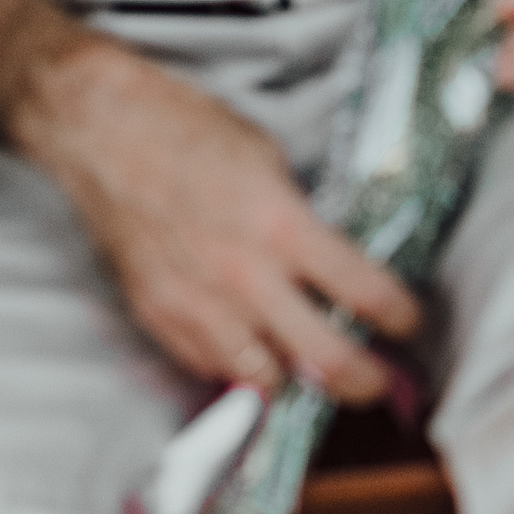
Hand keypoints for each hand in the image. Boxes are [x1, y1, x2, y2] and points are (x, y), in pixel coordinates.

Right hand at [25, 39, 422, 401]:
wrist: (104, 134)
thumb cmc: (190, 132)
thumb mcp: (268, 163)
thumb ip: (299, 220)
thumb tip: (331, 260)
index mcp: (282, 227)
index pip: (364, 291)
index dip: (400, 316)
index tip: (409, 321)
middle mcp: (244, 276)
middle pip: (323, 359)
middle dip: (363, 379)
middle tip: (379, 381)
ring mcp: (197, 304)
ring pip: (264, 379)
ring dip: (295, 379)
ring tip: (312, 370)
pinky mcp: (158, 316)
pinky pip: (209, 366)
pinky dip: (238, 367)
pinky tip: (255, 351)